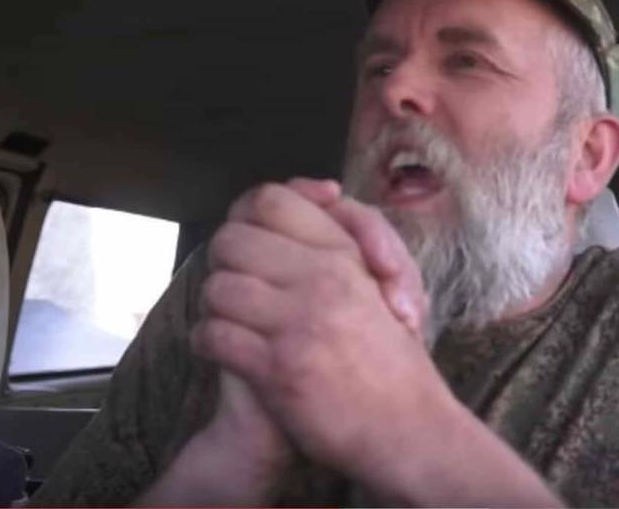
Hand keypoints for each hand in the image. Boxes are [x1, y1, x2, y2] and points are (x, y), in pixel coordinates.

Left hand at [192, 178, 447, 483]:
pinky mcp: (276, 368)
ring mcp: (297, 324)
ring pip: (217, 288)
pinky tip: (226, 350)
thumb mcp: (389, 279)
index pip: (271, 201)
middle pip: (231, 239)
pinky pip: (214, 336)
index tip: (258, 239)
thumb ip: (357, 231)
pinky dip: (210, 343)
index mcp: (345, 254)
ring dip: (218, 305)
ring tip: (233, 320)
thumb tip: (320, 190)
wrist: (408, 428)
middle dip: (226, 261)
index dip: (250, 215)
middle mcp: (321, 279)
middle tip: (239, 282)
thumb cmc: (397, 358)